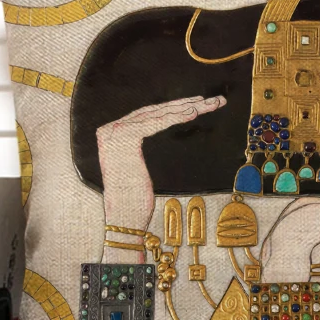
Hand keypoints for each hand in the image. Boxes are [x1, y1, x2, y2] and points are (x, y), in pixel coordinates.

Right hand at [97, 95, 225, 233]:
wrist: (124, 218)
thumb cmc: (133, 199)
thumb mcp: (135, 168)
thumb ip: (136, 148)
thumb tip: (154, 134)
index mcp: (110, 134)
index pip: (147, 115)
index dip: (173, 108)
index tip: (196, 104)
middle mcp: (109, 130)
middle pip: (153, 111)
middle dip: (184, 104)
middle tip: (210, 100)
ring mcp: (114, 133)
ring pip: (157, 114)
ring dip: (185, 108)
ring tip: (207, 104)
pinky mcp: (124, 139)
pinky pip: (154, 123)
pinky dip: (173, 118)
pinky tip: (191, 113)